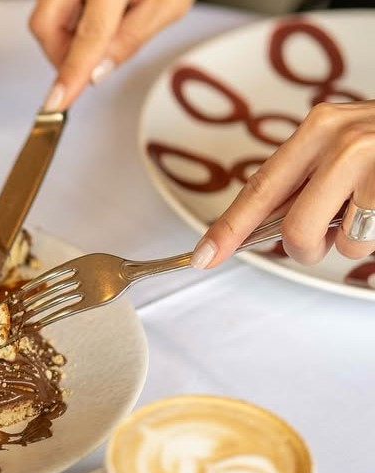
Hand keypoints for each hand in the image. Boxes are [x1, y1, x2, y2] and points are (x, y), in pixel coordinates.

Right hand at [30, 0, 192, 111]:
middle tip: (91, 60)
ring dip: (67, 35)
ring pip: (46, 16)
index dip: (71, 74)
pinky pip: (54, 4)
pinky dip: (71, 18)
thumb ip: (132, 39)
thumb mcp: (168, 3)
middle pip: (44, 25)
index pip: (87, 37)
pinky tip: (99, 11)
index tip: (56, 104)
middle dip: (62, 53)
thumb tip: (96, 74)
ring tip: (106, 23)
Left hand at [192, 101, 374, 267]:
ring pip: (341, 242)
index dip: (228, 229)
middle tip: (328, 233)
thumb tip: (259, 227)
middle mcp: (343, 140)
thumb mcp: (344, 145)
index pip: (259, 189)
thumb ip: (306, 180)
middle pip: (295, 229)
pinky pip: (369, 240)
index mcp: (318, 128)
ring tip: (373, 210)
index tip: (203, 255)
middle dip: (307, 247)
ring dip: (354, 242)